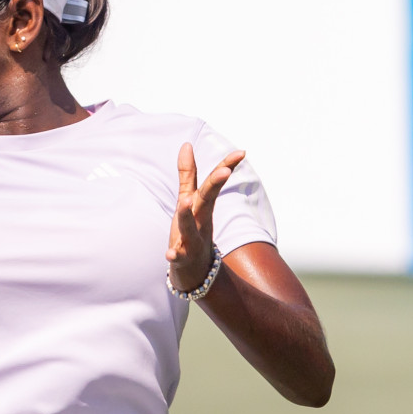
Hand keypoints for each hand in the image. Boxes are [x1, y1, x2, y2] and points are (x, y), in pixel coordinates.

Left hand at [167, 143, 244, 292]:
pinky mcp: (182, 258)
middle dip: (215, 185)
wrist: (195, 269)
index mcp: (202, 205)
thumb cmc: (193, 228)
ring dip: (187, 214)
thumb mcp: (189, 199)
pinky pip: (179, 257)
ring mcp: (193, 239)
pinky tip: (170, 254)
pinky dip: (175, 255)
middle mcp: (201, 220)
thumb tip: (186, 144)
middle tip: (224, 170)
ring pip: (190, 227)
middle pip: (206, 200)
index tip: (242, 152)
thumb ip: (188, 174)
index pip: (215, 183)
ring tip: (183, 202)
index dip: (227, 166)